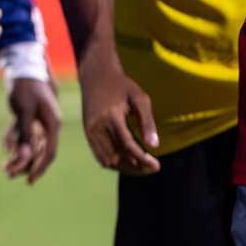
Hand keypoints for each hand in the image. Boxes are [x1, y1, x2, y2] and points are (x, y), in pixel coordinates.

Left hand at [4, 76, 61, 183]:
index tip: (29, 180)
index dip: (40, 167)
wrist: (23, 66)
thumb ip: (25, 133)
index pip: (50, 151)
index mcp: (52, 123)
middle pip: (39, 152)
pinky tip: (5, 148)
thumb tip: (24, 155)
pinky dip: (15, 142)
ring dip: (18, 156)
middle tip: (8, 174)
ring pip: (31, 146)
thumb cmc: (25, 86)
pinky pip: (24, 136)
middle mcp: (49, 125)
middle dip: (24, 164)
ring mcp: (40, 122)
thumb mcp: (24, 110)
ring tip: (4, 166)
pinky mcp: (31, 119)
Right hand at [78, 52, 158, 174]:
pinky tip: (129, 163)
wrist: (96, 77)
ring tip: (142, 168)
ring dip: (126, 169)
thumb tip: (155, 145)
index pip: (127, 145)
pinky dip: (115, 164)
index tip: (157, 165)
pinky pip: (100, 157)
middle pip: (117, 157)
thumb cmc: (122, 86)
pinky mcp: (88, 134)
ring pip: (108, 161)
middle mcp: (97, 126)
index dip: (143, 159)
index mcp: (111, 116)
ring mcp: (90, 132)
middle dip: (137, 167)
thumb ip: (147, 121)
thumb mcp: (139, 98)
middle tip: (152, 168)